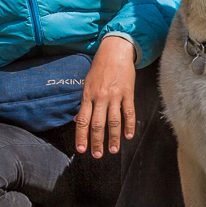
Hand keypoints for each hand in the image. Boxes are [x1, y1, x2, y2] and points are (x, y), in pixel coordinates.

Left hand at [75, 37, 136, 157]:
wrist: (115, 51)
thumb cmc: (99, 68)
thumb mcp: (87, 83)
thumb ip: (84, 103)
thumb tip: (76, 120)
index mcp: (88, 95)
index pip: (82, 120)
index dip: (81, 136)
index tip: (81, 149)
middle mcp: (100, 97)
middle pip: (98, 124)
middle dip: (97, 142)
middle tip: (97, 155)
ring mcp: (115, 95)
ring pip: (113, 121)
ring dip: (113, 138)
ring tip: (113, 150)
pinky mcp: (128, 93)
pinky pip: (129, 112)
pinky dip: (129, 125)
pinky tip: (129, 136)